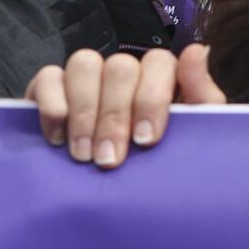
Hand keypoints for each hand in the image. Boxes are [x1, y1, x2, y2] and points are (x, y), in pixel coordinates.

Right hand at [27, 43, 225, 169]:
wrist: (116, 198)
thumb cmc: (160, 167)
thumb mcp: (190, 140)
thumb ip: (202, 97)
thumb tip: (198, 51)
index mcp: (160, 79)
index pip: (159, 62)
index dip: (151, 98)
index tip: (146, 141)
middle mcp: (122, 72)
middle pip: (119, 67)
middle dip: (114, 117)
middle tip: (109, 160)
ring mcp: (86, 76)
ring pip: (84, 63)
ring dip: (84, 111)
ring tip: (83, 155)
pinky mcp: (50, 87)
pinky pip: (47, 77)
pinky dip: (52, 105)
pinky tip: (58, 139)